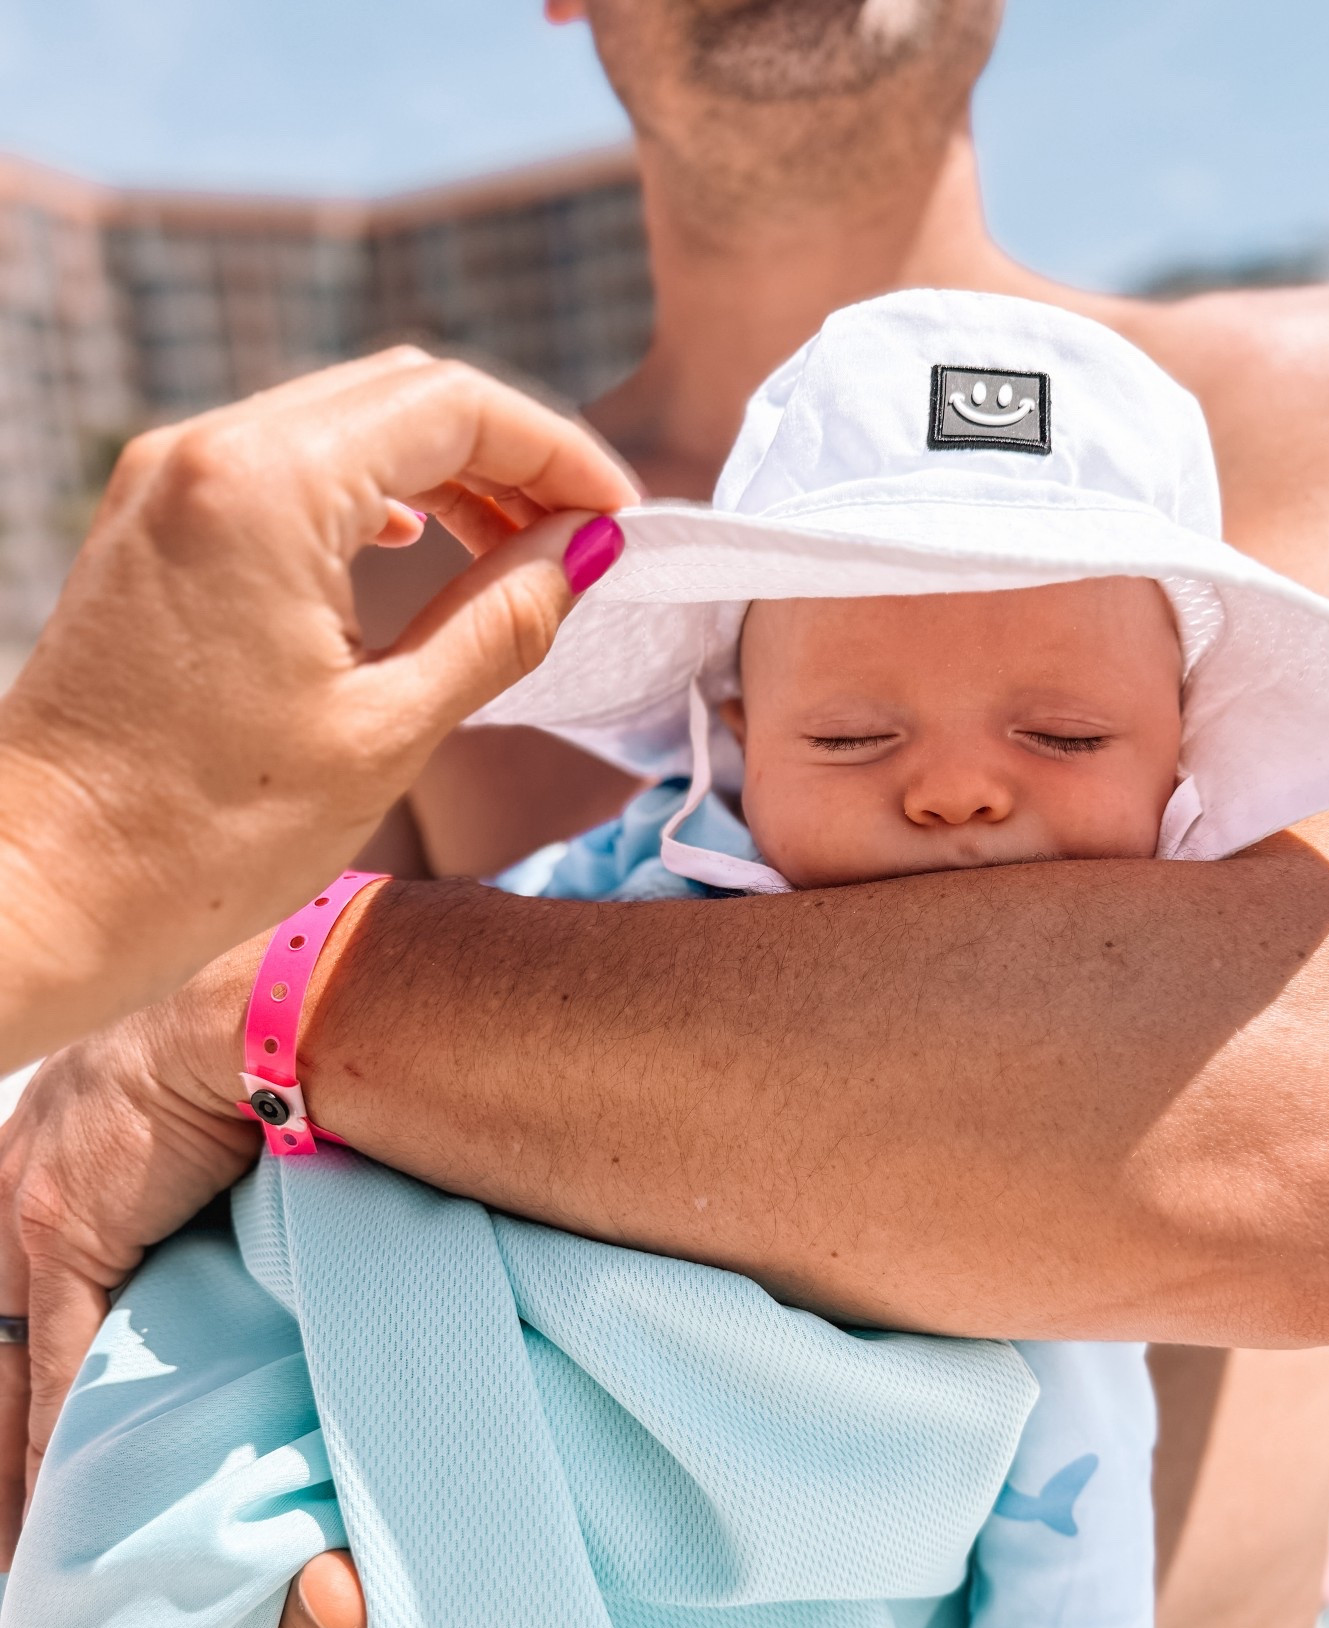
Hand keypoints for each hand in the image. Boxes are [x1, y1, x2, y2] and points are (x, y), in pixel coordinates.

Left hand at [0, 347, 636, 1067]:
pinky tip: (414, 548)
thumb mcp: (386, 733)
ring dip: (442, 469)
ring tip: (516, 550)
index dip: (559, 453)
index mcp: (269, 487)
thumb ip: (499, 625)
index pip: (455, 408)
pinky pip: (282, 461)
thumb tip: (585, 556)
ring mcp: (166, 480)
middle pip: (400, 393)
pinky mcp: (148, 521)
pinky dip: (367, 490)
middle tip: (582, 536)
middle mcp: (207, 452)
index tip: (621, 517)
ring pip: (341, 419)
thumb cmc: (205, 832)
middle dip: (508, 452)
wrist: (46, 883)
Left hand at [0, 937, 259, 1559]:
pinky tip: (54, 1506)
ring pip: (3, 1365)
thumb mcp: (195, 1119)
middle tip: (5, 1524)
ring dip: (6, 1459)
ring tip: (17, 1544)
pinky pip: (52, 1365)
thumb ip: (187, 1185)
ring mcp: (35, 1206)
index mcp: (50, 1147)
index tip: (13, 1438)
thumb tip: (229, 1230)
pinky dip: (51, 1440)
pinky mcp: (71, 1235)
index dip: (7, 1372)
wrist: (260, 1007)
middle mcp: (18, 1177)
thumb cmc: (257, 1044)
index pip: (8, 1292)